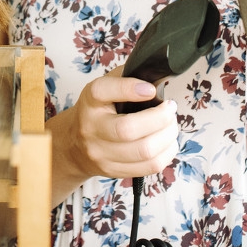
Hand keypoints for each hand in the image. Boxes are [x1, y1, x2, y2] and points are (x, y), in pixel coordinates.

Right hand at [50, 73, 179, 194]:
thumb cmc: (98, 110)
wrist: (75, 144)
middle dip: (160, 118)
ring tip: (171, 125)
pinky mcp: (114, 171)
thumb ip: (126, 77)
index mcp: (90, 100)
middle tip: (170, 109)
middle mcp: (91, 128)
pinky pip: (150, 166)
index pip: (103, 91)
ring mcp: (101, 153)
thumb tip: (156, 75)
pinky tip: (167, 142)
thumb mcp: (104, 87)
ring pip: (144, 151)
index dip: (130, 89)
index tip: (151, 89)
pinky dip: (167, 153)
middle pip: (128, 129)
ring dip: (168, 136)